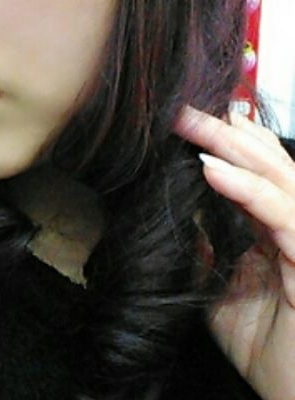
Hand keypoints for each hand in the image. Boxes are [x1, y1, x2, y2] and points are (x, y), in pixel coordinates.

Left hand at [174, 106, 294, 399]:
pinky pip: (283, 216)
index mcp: (276, 229)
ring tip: (191, 122)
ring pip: (278, 177)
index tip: (187, 115)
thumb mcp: (219, 293)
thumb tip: (175, 216)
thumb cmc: (267, 351)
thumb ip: (203, 252)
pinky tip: (211, 169)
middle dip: (222, 130)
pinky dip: (248, 189)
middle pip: (266, 163)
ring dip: (232, 146)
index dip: (226, 139)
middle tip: (181, 106)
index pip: (256, 170)